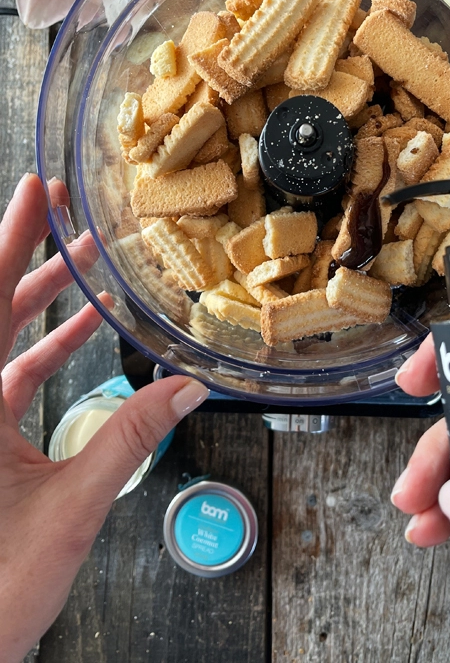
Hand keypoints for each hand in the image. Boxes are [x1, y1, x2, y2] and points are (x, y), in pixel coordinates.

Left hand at [0, 174, 208, 662]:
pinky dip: (46, 347)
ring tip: (82, 260)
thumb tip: (184, 388)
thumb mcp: (74, 505)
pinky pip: (11, 374)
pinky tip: (81, 330)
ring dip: (42, 299)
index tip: (32, 192)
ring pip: (3, 338)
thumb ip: (129, 438)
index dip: (11, 241)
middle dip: (27, 253)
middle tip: (58, 207)